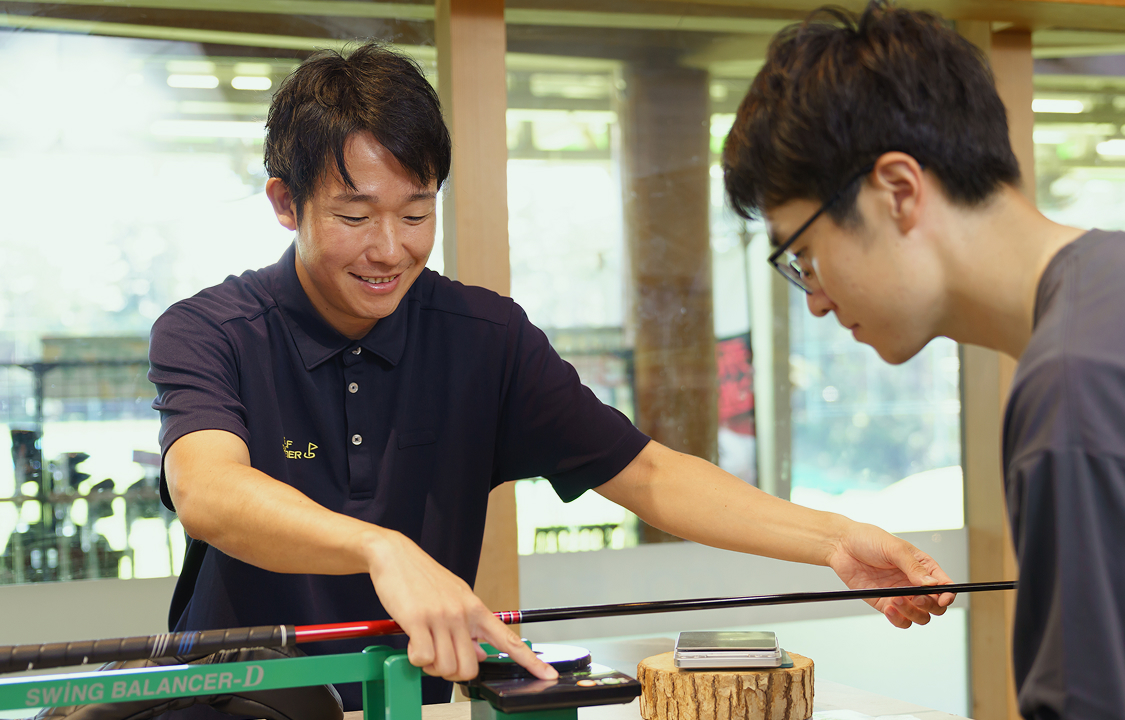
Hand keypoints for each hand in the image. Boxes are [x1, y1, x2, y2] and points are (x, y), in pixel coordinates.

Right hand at [364, 529, 557, 681]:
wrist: (395, 555)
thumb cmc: (424, 579)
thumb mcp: (456, 598)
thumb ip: (471, 627)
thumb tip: (483, 653)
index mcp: (476, 608)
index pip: (509, 639)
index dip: (531, 661)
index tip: (547, 676)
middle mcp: (462, 613)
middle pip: (470, 667)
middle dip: (453, 673)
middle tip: (440, 660)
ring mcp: (441, 616)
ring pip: (446, 668)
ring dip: (432, 667)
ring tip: (423, 648)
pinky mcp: (417, 619)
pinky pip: (422, 659)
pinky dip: (416, 660)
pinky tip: (412, 644)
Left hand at [825, 521, 955, 627]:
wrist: (842, 546)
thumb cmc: (868, 540)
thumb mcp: (894, 549)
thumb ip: (913, 567)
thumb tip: (932, 584)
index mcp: (923, 567)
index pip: (945, 585)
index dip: (948, 594)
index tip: (943, 598)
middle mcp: (914, 583)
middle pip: (935, 606)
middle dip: (930, 605)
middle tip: (916, 597)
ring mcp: (901, 595)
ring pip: (920, 616)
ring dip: (913, 613)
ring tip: (896, 600)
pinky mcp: (885, 604)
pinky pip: (900, 620)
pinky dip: (899, 619)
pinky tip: (889, 608)